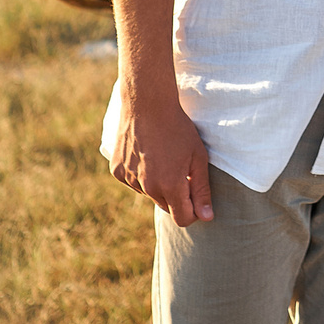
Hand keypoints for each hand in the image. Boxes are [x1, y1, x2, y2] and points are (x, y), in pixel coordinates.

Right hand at [112, 89, 215, 224]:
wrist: (147, 104)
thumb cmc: (178, 129)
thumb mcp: (198, 157)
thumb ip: (201, 190)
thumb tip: (206, 217)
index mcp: (170, 186)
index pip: (182, 219)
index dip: (193, 211)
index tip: (196, 196)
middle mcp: (148, 188)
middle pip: (166, 207)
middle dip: (176, 196)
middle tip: (181, 170)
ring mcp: (129, 179)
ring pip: (149, 194)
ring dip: (158, 184)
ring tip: (163, 157)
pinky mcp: (117, 171)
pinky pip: (133, 182)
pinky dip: (140, 175)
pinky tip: (146, 154)